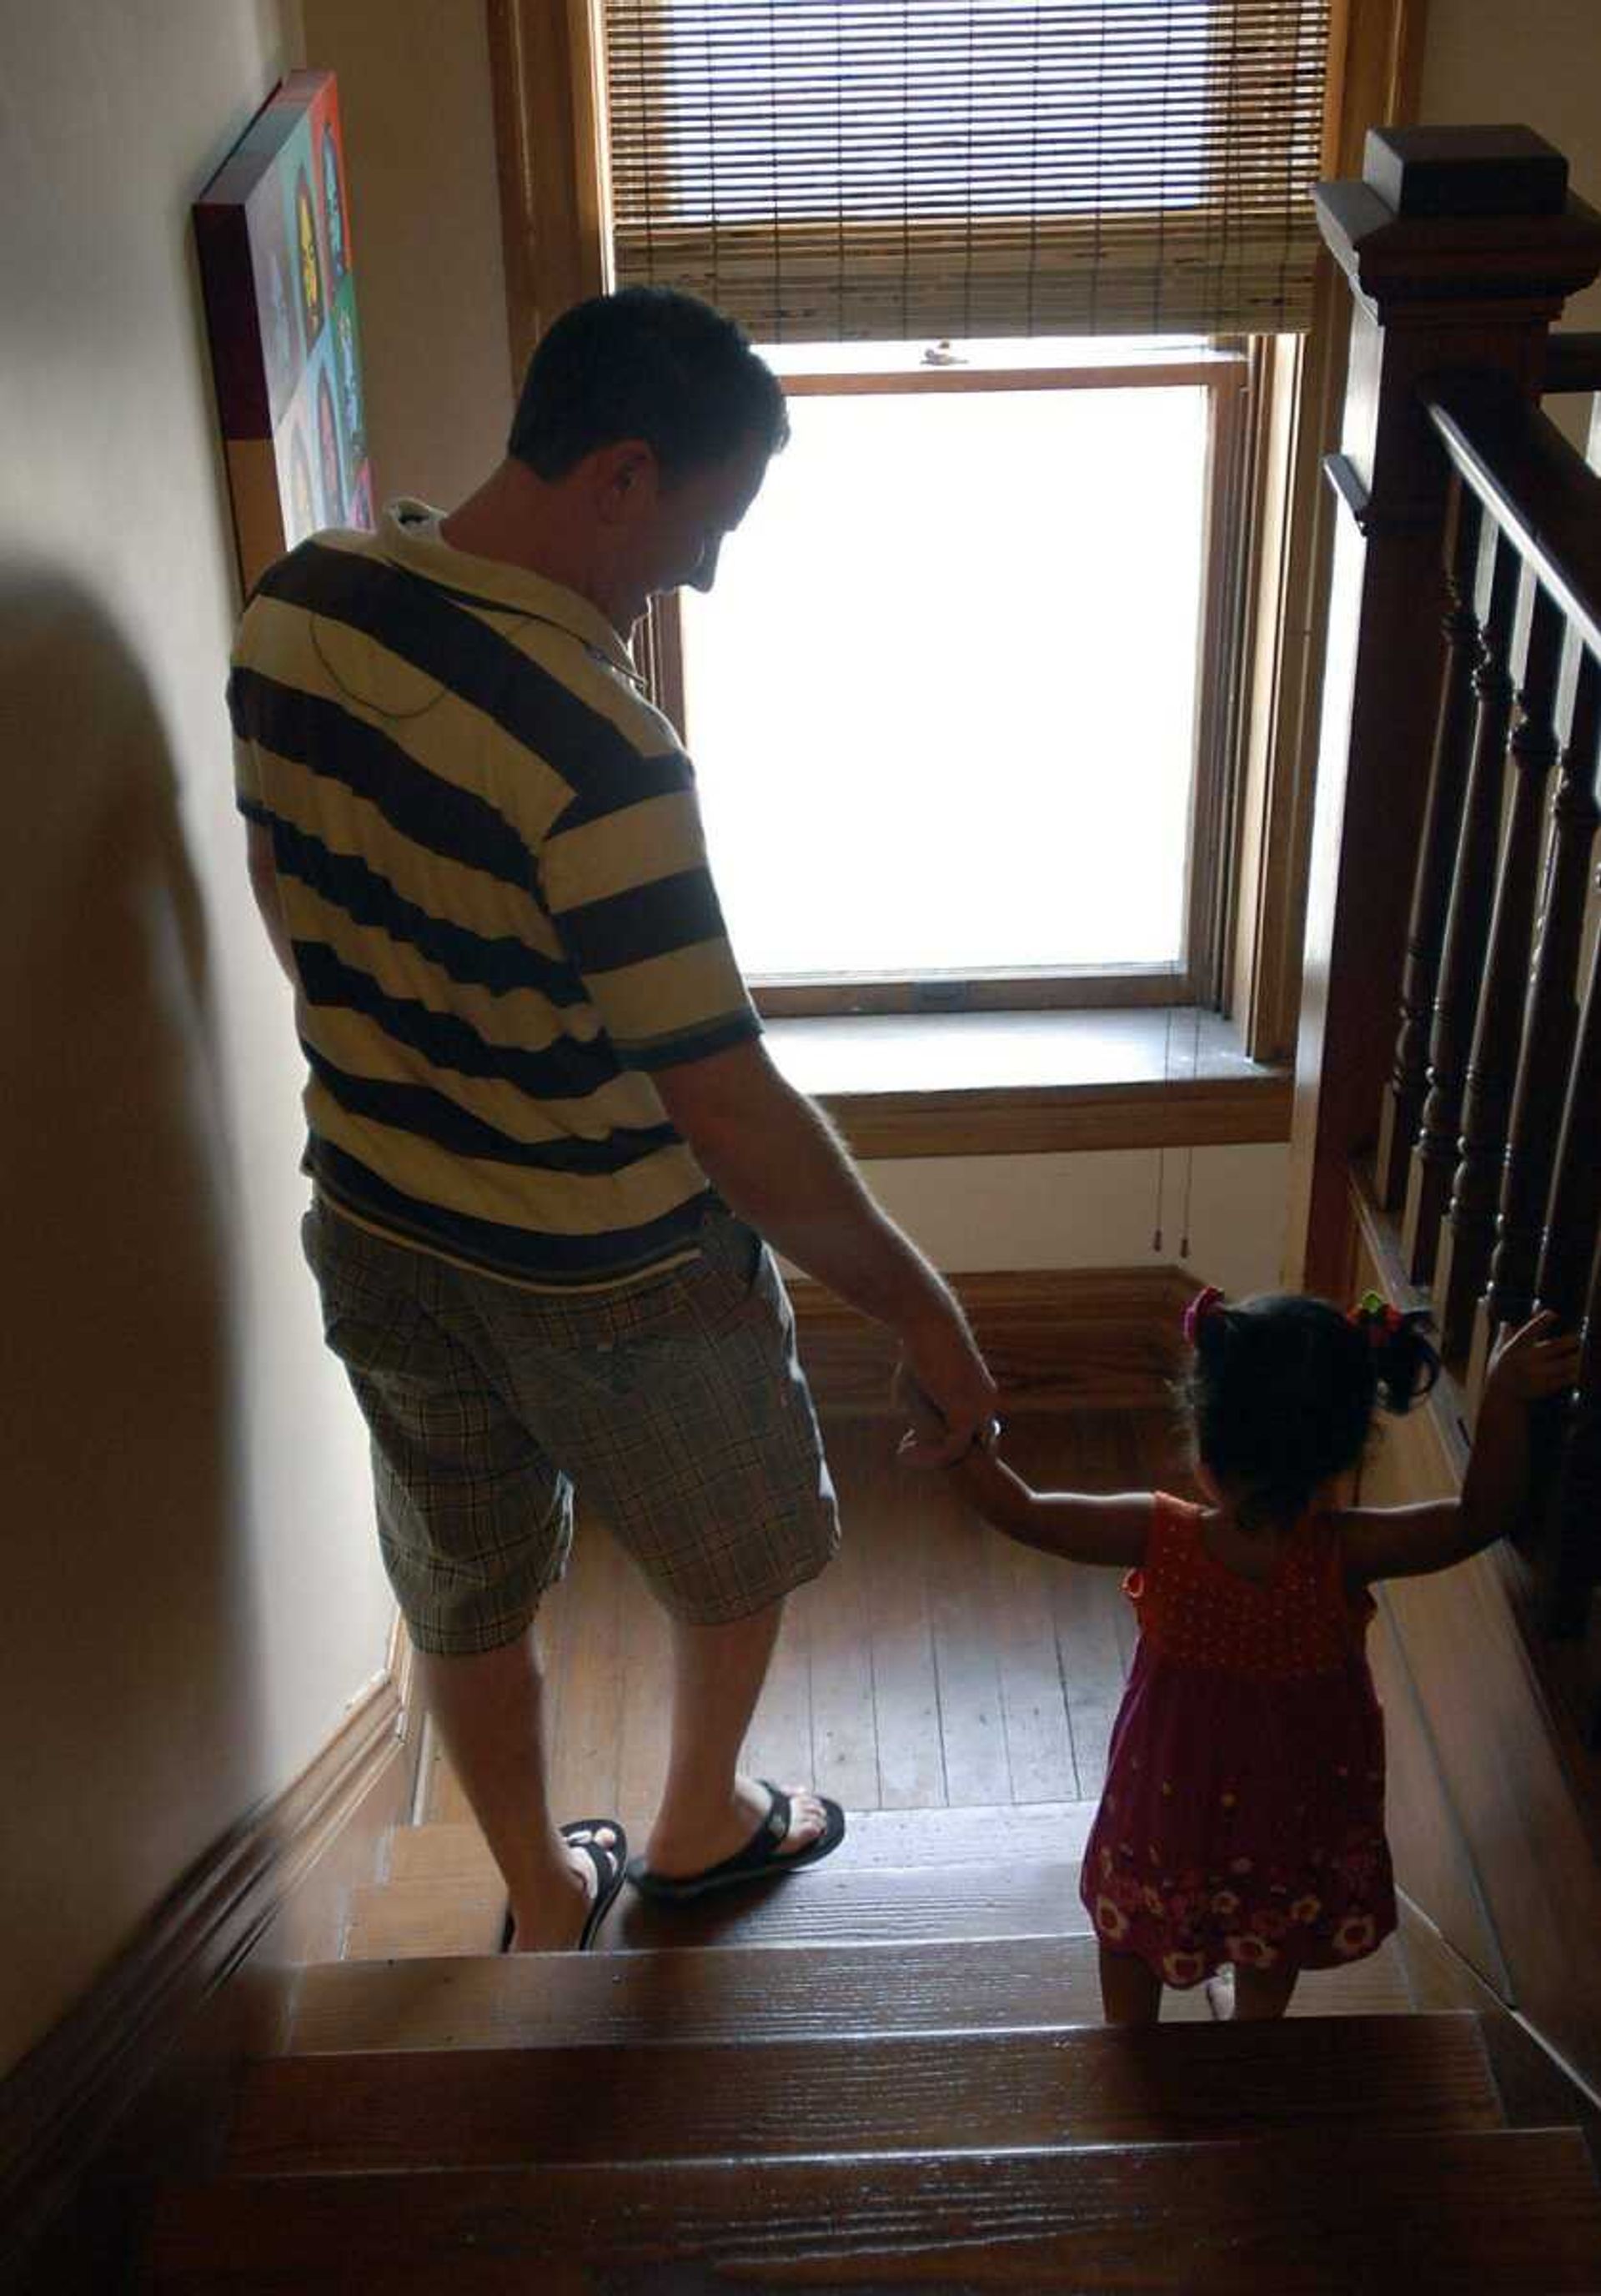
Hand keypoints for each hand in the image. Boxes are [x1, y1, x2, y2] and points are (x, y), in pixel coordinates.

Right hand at [893, 1329, 999, 1468]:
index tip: (911, 1436)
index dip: (945, 1440)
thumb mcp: (918, 1380)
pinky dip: (928, 1456)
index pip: (975, 1432)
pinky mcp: (966, 1414)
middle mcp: (986, 1403)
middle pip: (975, 1447)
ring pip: (963, 1452)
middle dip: (943, 1454)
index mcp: (981, 1392)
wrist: (927, 1322)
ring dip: (931, 1457)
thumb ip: (920, 1405)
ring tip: (903, 1453)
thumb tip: (911, 1421)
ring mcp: (980, 1410)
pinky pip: (952, 1450)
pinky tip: (903, 1451)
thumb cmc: (918, 1344)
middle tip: (908, 1448)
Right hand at [1484, 1310, 1581, 1406]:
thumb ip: (1504, 1337)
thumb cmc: (1499, 1372)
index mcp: (1514, 1348)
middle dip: (1567, 1343)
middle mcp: (1525, 1360)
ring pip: (1560, 1365)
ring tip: (1580, 1357)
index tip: (1553, 1314)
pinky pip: (1561, 1381)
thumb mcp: (1497, 1352)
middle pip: (1551, 1348)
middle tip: (1578, 1338)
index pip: (1528, 1331)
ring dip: (1572, 1361)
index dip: (1540, 1321)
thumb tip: (1505, 1322)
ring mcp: (1534, 1374)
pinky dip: (1570, 1376)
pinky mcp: (1542, 1387)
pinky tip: (1576, 1373)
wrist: (1500, 1397)